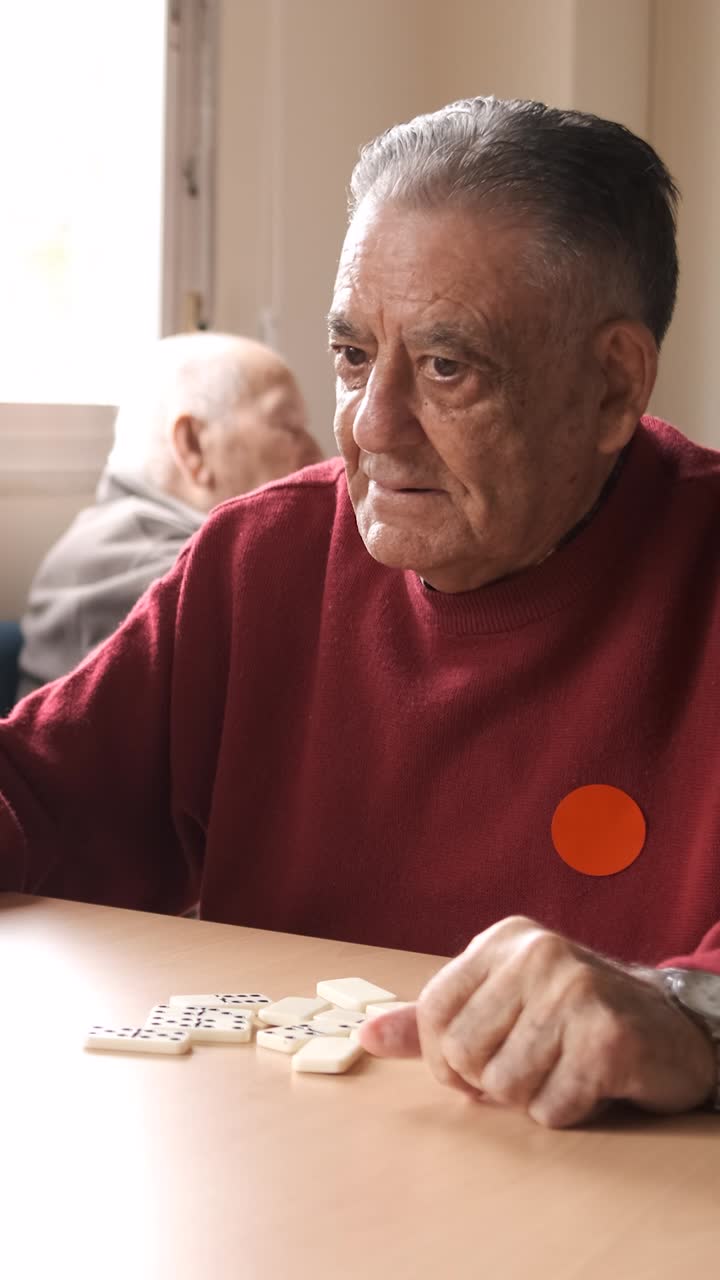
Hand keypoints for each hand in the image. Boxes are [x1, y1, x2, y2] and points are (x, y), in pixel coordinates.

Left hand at [359, 916, 715, 1126]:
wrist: (670, 1028)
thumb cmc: (575, 1019)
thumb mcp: (502, 1003)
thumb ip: (433, 1021)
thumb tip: (365, 1034)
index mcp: (504, 940)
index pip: (433, 1012)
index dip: (444, 1059)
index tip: (470, 1068)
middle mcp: (537, 954)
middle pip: (464, 1052)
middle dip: (489, 1081)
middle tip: (528, 1067)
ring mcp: (575, 990)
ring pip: (504, 1085)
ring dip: (529, 1097)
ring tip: (560, 1069)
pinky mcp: (607, 1037)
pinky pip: (550, 1108)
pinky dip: (565, 1111)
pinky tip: (588, 1084)